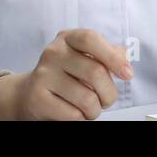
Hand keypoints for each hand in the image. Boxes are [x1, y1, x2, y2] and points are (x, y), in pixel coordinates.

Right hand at [0, 29, 132, 120]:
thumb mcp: (83, 57)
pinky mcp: (38, 98)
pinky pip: (74, 114)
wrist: (29, 93)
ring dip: (95, 110)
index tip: (127, 74)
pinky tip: (75, 112)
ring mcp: (43, 75)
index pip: (91, 39)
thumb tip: (124, 58)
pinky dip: (81, 118)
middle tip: (106, 100)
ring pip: (87, 98)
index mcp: (67, 38)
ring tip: (90, 108)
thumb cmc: (63, 75)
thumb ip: (106, 54)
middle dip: (109, 93)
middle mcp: (53, 53)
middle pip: (95, 72)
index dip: (112, 57)